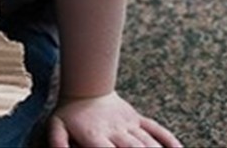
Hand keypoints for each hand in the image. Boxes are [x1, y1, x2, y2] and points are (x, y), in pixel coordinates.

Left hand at [46, 92, 181, 147]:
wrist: (85, 85)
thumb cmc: (70, 113)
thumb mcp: (56, 126)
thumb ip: (57, 143)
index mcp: (95, 135)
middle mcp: (115, 130)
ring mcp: (129, 124)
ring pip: (148, 142)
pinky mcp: (138, 119)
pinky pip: (157, 130)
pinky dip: (170, 141)